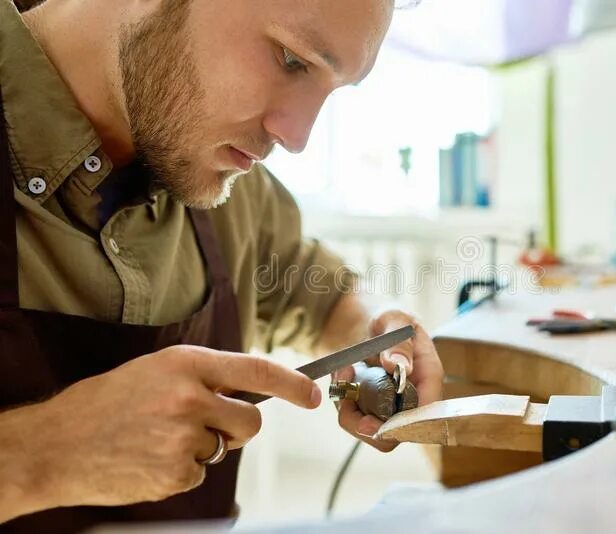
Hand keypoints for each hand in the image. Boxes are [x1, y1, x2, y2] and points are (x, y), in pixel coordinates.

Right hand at [19, 345, 320, 509]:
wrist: (55, 444)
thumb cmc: (104, 403)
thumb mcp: (154, 371)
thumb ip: (200, 378)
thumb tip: (245, 393)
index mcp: (185, 364)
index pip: (255, 370)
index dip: (292, 383)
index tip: (312, 394)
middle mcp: (189, 397)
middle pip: (250, 422)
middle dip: (238, 428)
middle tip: (207, 426)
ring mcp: (183, 438)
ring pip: (223, 449)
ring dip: (201, 448)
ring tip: (157, 439)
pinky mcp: (176, 473)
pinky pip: (200, 473)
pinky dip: (181, 470)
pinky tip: (149, 459)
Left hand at [334, 310, 442, 451]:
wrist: (368, 324)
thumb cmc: (389, 321)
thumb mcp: (394, 319)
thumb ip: (398, 342)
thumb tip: (399, 367)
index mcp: (428, 376)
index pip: (427, 413)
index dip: (404, 425)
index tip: (371, 421)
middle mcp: (414, 398)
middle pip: (397, 433)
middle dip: (365, 422)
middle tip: (346, 398)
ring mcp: (393, 407)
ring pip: (373, 432)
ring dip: (349, 410)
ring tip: (344, 373)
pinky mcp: (373, 410)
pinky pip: (356, 420)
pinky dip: (342, 403)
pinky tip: (341, 376)